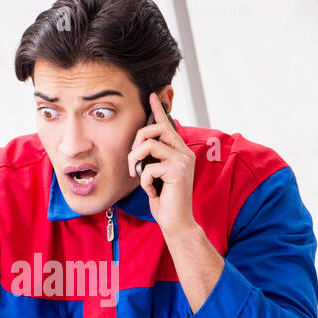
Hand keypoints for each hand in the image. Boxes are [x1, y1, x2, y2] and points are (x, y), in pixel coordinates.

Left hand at [127, 91, 197, 234]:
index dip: (159, 110)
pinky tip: (153, 191)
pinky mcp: (178, 170)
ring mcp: (183, 160)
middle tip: (133, 157)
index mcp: (180, 151)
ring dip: (136, 161)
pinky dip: (144, 181)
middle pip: (157, 128)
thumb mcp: (155, 175)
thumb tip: (140, 145)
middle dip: (138, 138)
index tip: (152, 96)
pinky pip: (149, 167)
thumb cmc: (164, 200)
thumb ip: (153, 159)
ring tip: (137, 176)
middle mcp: (184, 152)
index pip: (168, 125)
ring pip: (149, 145)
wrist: (176, 222)